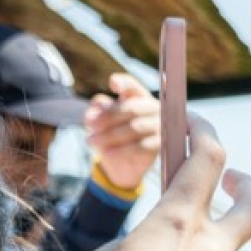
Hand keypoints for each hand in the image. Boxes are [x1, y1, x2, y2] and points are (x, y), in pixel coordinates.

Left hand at [86, 73, 159, 189]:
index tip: (112, 83)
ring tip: (92, 141)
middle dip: (108, 116)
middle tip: (90, 126)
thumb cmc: (112, 138)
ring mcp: (159, 125)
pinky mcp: (160, 144)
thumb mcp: (100, 125)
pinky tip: (107, 153)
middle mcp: (152, 108)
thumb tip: (92, 111)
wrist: (124, 167)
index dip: (124, 84)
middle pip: (131, 107)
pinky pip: (142, 146)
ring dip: (110, 135)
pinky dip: (122, 150)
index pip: (132, 87)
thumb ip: (96, 114)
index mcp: (138, 97)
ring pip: (135, 127)